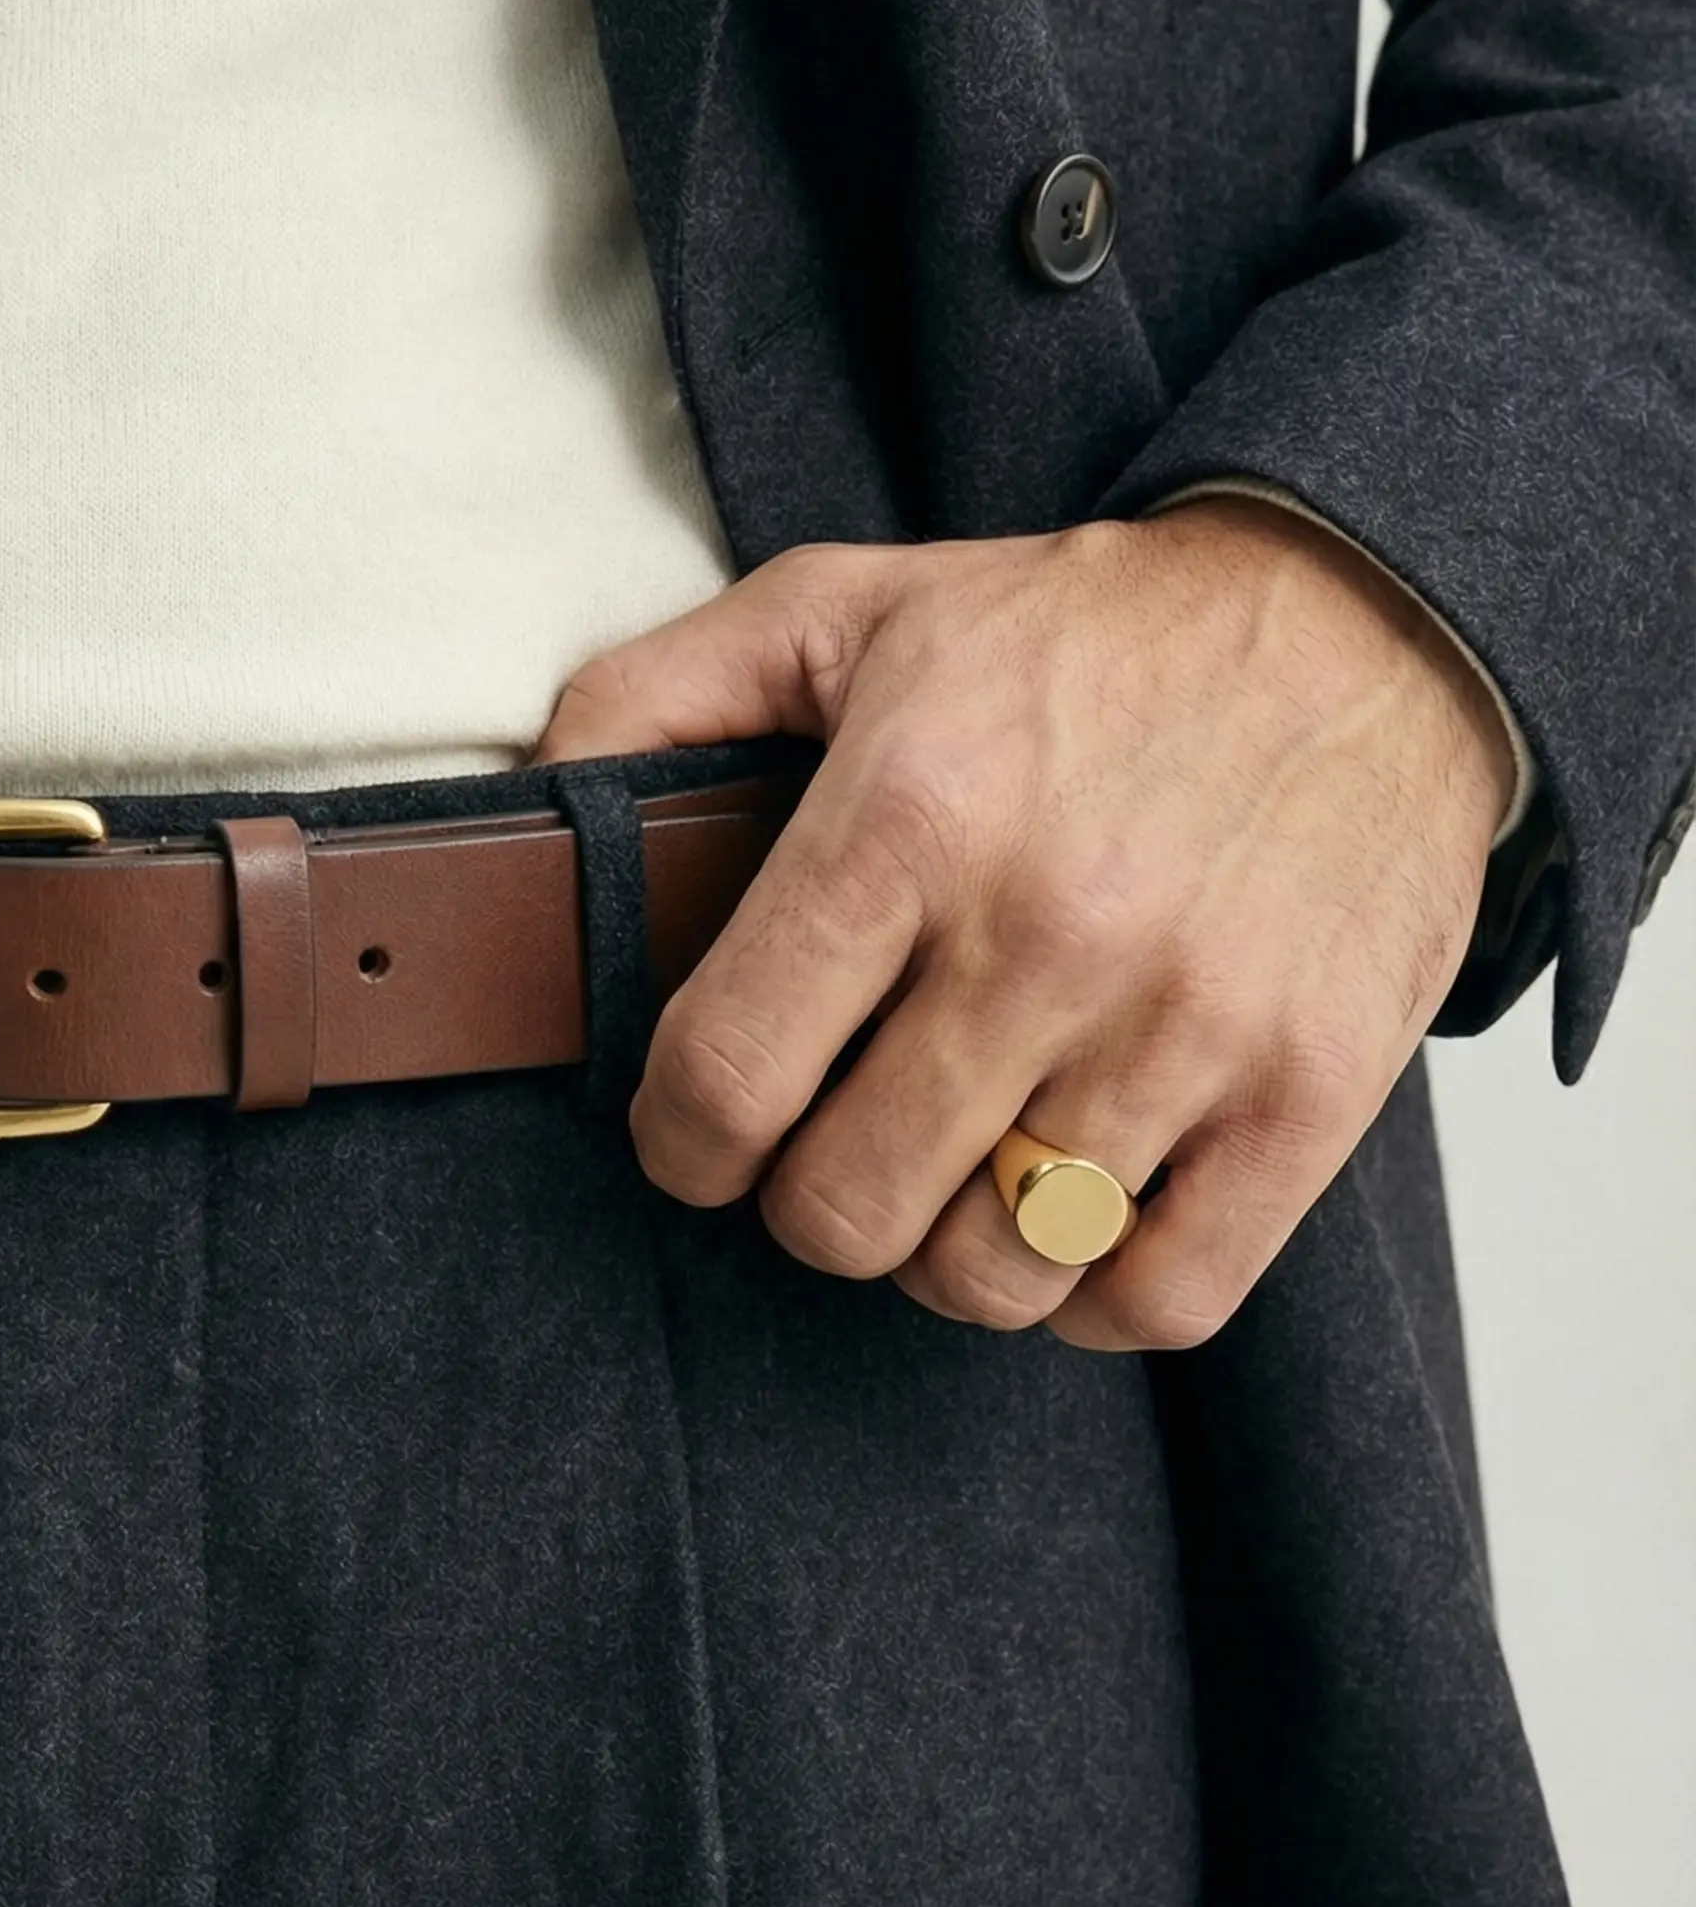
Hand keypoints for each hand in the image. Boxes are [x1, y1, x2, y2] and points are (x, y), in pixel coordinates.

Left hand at [534, 502, 1512, 1349]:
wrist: (1370, 617)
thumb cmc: (1087, 637)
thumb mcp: (846, 606)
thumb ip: (661, 696)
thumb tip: (537, 808)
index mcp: (911, 814)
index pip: (723, 1081)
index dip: (682, 1144)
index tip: (699, 1135)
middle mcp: (1048, 929)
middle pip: (845, 1211)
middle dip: (809, 1199)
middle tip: (834, 1144)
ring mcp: (1189, 1025)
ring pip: (991, 1272)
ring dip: (946, 1248)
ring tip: (954, 1168)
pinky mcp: (1309, 1094)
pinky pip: (1154, 1301)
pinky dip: (1092, 1294)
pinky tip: (1072, 1211)